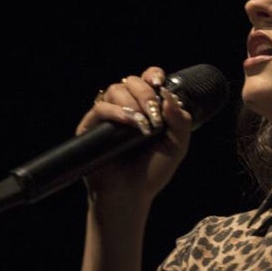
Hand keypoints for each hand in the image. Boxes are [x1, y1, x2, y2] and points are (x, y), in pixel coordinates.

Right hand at [76, 66, 193, 201]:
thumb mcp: (177, 145)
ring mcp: (108, 117)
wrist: (131, 195)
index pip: (146, 79)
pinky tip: (130, 122)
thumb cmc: (153, 172)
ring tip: (143, 124)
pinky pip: (100, 107)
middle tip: (154, 115)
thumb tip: (169, 95)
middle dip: (146, 93)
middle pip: (131, 81)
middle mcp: (126, 108)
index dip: (153, 75)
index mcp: (146, 108)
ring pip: (115, 90)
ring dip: (133, 103)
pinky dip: (117, 112)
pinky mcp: (91, 127)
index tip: (160, 82)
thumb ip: (180, 120)